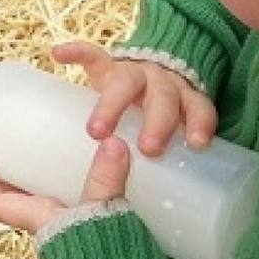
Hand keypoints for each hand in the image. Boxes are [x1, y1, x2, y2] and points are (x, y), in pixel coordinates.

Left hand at [0, 136, 130, 233]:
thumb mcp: (102, 213)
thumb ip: (106, 178)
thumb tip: (111, 143)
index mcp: (40, 219)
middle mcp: (46, 227)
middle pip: (15, 201)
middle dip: (10, 177)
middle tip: (12, 150)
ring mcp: (64, 233)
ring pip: (39, 204)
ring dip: (37, 183)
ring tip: (44, 156)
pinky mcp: (84, 234)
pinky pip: (65, 208)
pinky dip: (64, 190)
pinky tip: (80, 177)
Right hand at [53, 41, 216, 156]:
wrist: (150, 68)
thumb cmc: (160, 117)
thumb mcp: (174, 131)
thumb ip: (171, 158)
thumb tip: (152, 205)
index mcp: (183, 98)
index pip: (198, 107)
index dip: (200, 122)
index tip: (197, 144)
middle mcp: (162, 82)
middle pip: (163, 98)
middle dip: (157, 123)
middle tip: (148, 149)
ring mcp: (134, 71)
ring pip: (126, 82)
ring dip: (112, 105)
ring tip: (96, 131)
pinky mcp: (108, 65)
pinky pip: (92, 55)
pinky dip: (77, 53)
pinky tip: (58, 55)